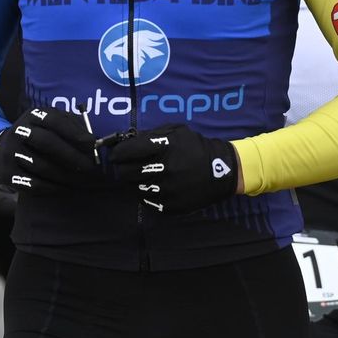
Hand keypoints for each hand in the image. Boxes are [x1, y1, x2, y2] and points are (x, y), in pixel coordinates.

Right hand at [0, 107, 101, 192]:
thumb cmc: (36, 136)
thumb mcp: (49, 123)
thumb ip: (72, 126)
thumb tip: (95, 139)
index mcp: (32, 115)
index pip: (55, 120)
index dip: (75, 132)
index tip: (92, 144)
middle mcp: (19, 131)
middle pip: (46, 142)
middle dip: (72, 155)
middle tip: (90, 167)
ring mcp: (10, 152)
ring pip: (41, 165)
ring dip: (65, 175)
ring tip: (82, 180)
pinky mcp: (6, 173)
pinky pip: (33, 184)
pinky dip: (53, 188)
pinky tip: (66, 188)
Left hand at [109, 125, 239, 213]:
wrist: (221, 171)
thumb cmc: (195, 147)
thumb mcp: (176, 131)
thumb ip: (151, 135)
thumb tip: (127, 140)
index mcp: (163, 147)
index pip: (126, 152)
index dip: (117, 153)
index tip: (116, 154)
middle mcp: (163, 168)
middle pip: (125, 173)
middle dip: (123, 168)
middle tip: (128, 166)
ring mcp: (166, 189)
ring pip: (134, 188)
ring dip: (135, 182)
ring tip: (144, 176)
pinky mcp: (170, 205)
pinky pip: (146, 201)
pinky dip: (146, 194)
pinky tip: (155, 186)